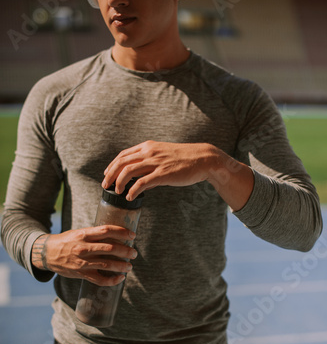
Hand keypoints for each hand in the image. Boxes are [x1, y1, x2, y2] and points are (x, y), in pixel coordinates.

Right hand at [31, 225, 137, 285]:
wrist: (47, 253)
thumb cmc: (67, 241)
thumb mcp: (79, 233)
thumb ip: (95, 235)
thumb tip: (116, 236)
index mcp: (84, 234)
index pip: (106, 230)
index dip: (122, 232)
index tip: (132, 235)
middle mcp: (84, 248)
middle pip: (110, 248)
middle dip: (126, 251)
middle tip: (134, 253)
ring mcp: (83, 262)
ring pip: (107, 265)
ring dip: (122, 266)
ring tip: (129, 266)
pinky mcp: (81, 274)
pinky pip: (100, 280)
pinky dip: (112, 280)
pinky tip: (120, 278)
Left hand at [102, 141, 221, 199]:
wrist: (203, 159)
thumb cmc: (185, 159)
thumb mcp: (164, 155)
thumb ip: (150, 164)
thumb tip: (139, 179)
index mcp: (148, 147)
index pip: (123, 155)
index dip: (112, 165)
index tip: (107, 175)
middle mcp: (149, 152)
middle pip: (122, 162)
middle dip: (110, 175)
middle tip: (106, 185)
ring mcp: (156, 163)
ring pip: (128, 171)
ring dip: (119, 182)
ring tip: (117, 192)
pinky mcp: (163, 174)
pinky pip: (142, 182)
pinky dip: (132, 190)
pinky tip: (129, 196)